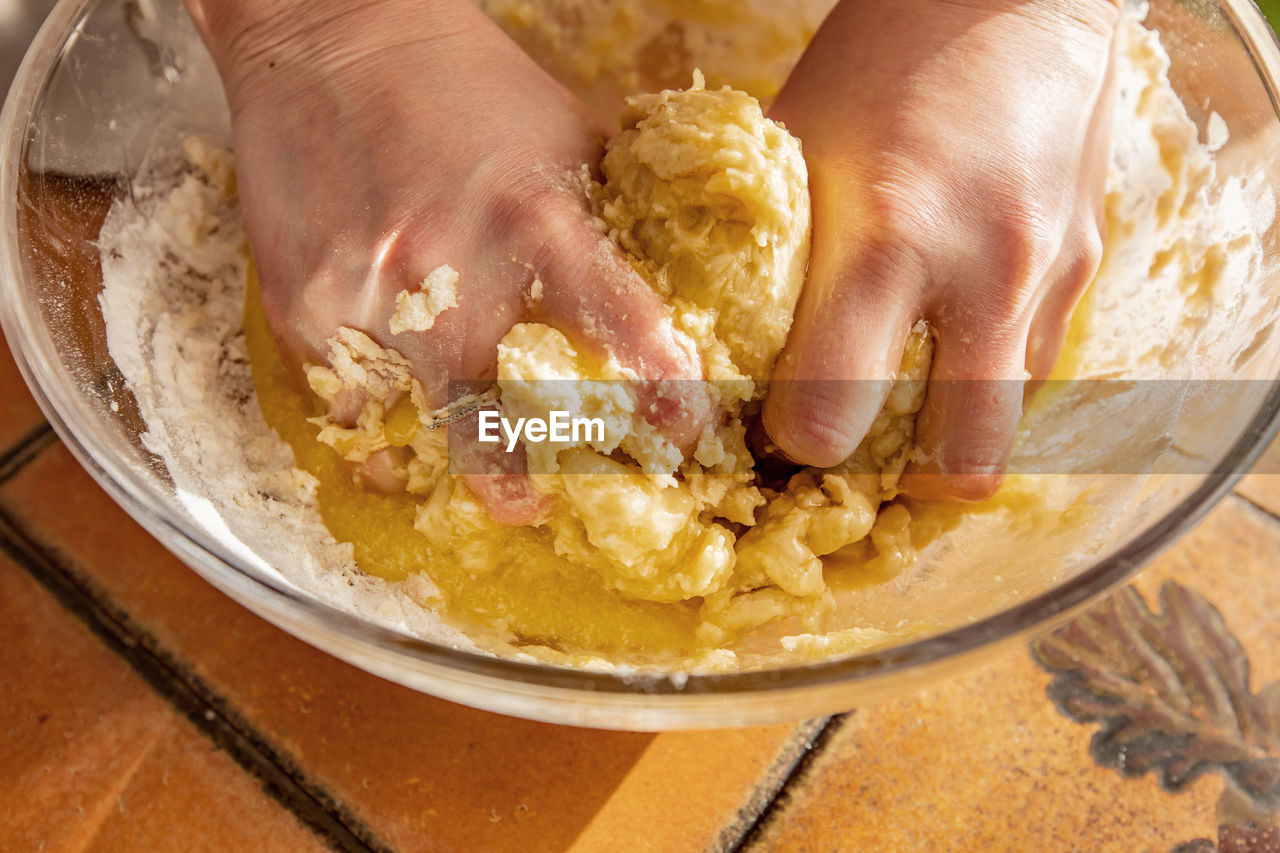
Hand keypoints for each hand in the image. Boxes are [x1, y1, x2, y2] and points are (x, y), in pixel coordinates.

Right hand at [185, 0, 709, 522]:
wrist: (327, 36)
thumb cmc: (465, 87)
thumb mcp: (564, 138)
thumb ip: (609, 225)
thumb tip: (667, 301)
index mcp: (537, 221)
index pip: (620, 327)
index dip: (661, 394)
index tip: (682, 435)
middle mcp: (450, 276)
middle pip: (499, 431)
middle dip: (526, 486)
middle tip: (539, 498)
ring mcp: (367, 303)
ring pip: (414, 440)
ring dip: (445, 466)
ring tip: (466, 467)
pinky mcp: (303, 313)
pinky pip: (348, 410)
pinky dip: (380, 426)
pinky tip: (401, 412)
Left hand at [762, 0, 1118, 499]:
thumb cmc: (879, 67)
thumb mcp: (795, 151)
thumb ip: (770, 256)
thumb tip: (720, 343)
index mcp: (884, 243)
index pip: (829, 419)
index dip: (793, 442)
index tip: (775, 427)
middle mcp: (980, 275)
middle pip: (955, 466)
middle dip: (899, 484)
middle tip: (858, 454)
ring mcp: (1047, 277)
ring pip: (1010, 429)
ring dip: (952, 438)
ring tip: (905, 408)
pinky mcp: (1088, 267)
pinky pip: (1040, 370)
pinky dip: (990, 380)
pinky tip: (952, 344)